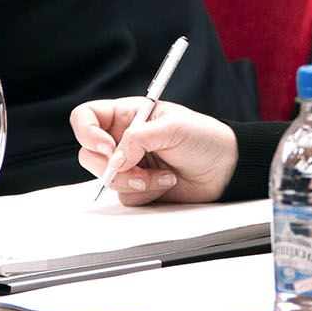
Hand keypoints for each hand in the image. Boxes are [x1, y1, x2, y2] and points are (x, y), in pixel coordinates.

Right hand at [70, 98, 237, 204]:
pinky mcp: (138, 187)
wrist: (225, 169)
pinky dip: (146, 192)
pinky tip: (167, 182)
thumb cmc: (204, 138)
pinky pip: (125, 195)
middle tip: (136, 169)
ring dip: (135, 181)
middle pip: (89, 154)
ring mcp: (129, 165)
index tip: (107, 148)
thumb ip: (139, 138)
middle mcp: (123, 139)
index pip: (86, 117)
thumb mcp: (174, 127)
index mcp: (127, 115)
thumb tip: (115, 159)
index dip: (87, 132)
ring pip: (107, 179)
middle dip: (111, 167)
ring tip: (165, 175)